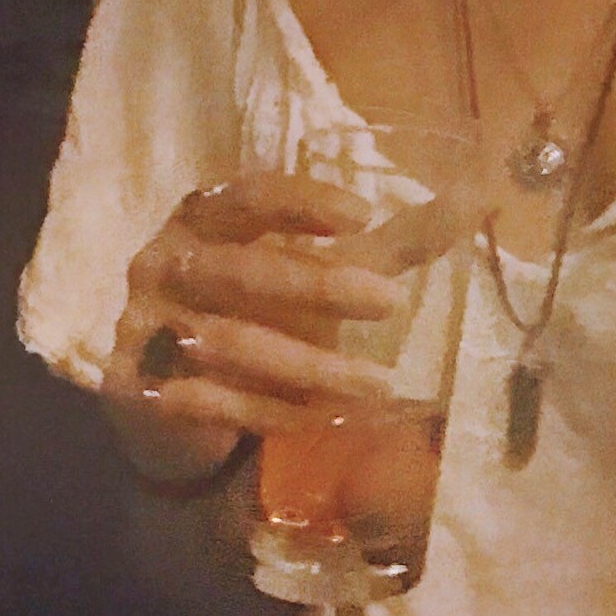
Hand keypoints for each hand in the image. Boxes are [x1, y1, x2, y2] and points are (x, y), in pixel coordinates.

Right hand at [103, 174, 407, 470]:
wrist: (174, 396)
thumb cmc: (261, 309)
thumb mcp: (324, 267)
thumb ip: (392, 241)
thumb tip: (480, 198)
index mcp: (205, 215)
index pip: (249, 195)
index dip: (302, 203)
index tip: (365, 217)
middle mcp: (164, 261)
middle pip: (241, 270)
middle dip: (319, 287)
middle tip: (391, 302)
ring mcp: (142, 325)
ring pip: (229, 343)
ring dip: (309, 366)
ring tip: (380, 384)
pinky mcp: (135, 387)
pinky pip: (208, 401)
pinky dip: (270, 410)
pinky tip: (325, 419)